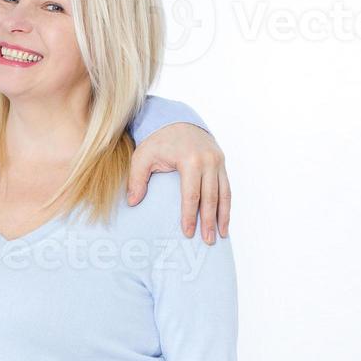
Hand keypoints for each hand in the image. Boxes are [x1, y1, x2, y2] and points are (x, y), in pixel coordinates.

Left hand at [127, 124, 230, 243]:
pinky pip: (226, 186)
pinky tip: (224, 218)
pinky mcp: (221, 162)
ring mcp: (218, 161)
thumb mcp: (142, 157)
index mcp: (190, 160)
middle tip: (207, 241)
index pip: (191, 195)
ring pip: (224, 193)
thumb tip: (133, 203)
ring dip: (224, 215)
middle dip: (210, 221)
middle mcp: (208, 161)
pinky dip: (226, 203)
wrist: (176, 120)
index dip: (189, 216)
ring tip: (221, 234)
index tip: (187, 233)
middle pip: (211, 197)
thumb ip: (137, 179)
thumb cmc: (157, 140)